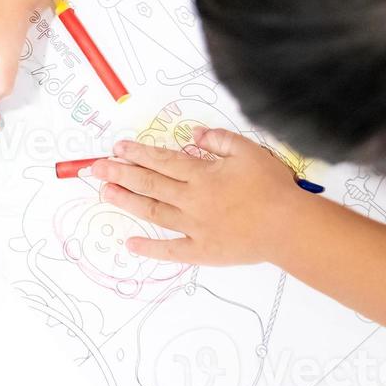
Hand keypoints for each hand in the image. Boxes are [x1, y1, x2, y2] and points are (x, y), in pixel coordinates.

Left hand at [89, 129, 302, 266]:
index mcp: (201, 175)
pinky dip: (150, 248)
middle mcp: (192, 200)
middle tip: (96, 168)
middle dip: (120, 174)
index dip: (137, 153)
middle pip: (149, 184)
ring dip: (127, 202)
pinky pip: (171, 250)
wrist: (289, 227)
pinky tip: (130, 243)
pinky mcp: (203, 250)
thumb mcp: (248, 151)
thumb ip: (219, 140)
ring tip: (105, 193)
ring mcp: (195, 227)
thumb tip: (194, 135)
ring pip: (153, 212)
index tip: (117, 148)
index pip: (162, 160)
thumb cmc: (272, 187)